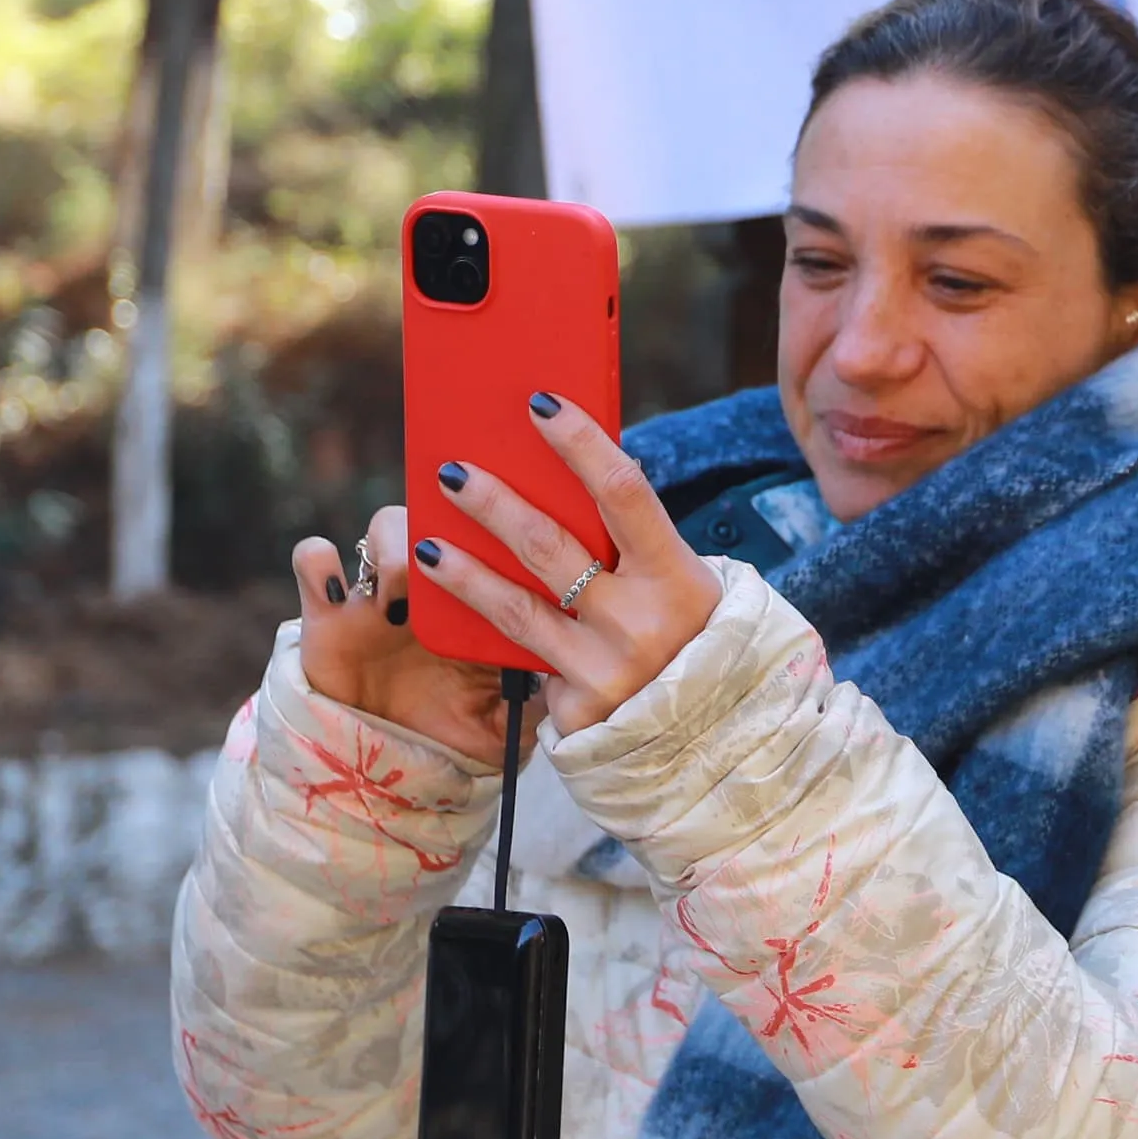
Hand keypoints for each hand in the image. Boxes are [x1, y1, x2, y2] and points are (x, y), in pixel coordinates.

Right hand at [290, 506, 519, 766]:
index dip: (515, 502)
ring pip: (384, 524)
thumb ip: (542, 696)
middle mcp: (432, 575)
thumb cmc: (450, 724)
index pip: (501, 528)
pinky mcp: (326, 611)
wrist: (383, 760)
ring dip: (396, 546)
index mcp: (482, 590)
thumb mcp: (505, 717)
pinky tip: (340, 593)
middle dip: (457, 506)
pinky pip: (312, 560)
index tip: (528, 496)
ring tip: (404, 596)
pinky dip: (319, 564)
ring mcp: (378, 587)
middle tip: (464, 531)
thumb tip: (586, 684)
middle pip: (442, 508)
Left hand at [411, 393, 719, 738]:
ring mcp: (607, 671)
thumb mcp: (677, 586)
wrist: (709, 735)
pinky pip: (528, 662)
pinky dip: (500, 637)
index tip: (539, 404)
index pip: (623, 492)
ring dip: (465, 572)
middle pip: (551, 548)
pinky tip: (464, 620)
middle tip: (451, 471)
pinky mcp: (577, 710)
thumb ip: (630, 546)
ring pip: (517, 610)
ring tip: (427, 544)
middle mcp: (642, 623)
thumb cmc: (685, 634)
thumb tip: (556, 478)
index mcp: (677, 577)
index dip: (580, 443)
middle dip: (494, 504)